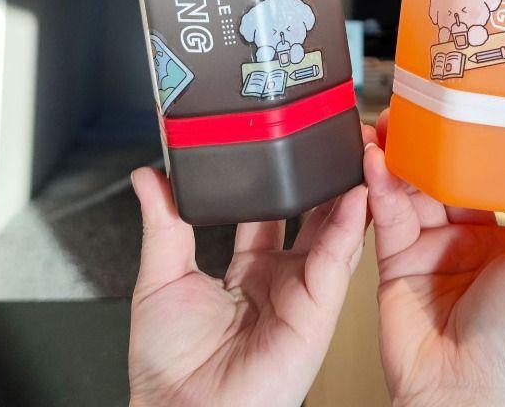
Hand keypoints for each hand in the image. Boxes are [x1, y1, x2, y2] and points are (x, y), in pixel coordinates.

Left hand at [128, 125, 373, 406]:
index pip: (272, 209)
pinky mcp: (317, 310)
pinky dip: (350, 226)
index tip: (284, 139)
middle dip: (325, 175)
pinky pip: (338, 261)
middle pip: (313, 215)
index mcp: (247, 269)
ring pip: (335, 231)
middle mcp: (281, 278)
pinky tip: (355, 193)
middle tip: (332, 135)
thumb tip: (148, 176)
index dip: (281, 175)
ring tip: (354, 150)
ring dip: (347, 190)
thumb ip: (164, 222)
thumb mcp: (160, 278)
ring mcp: (302, 292)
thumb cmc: (169, 370)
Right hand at [364, 111, 504, 406]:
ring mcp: (436, 248)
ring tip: (395, 122)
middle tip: (430, 104)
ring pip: (419, 186)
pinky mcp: (400, 260)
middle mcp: (477, 240)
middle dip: (441, 140)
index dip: (495, 141)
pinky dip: (381, 183)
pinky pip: (389, 212)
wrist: (460, 401)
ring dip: (405, 154)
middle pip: (456, 174)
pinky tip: (377, 160)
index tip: (488, 102)